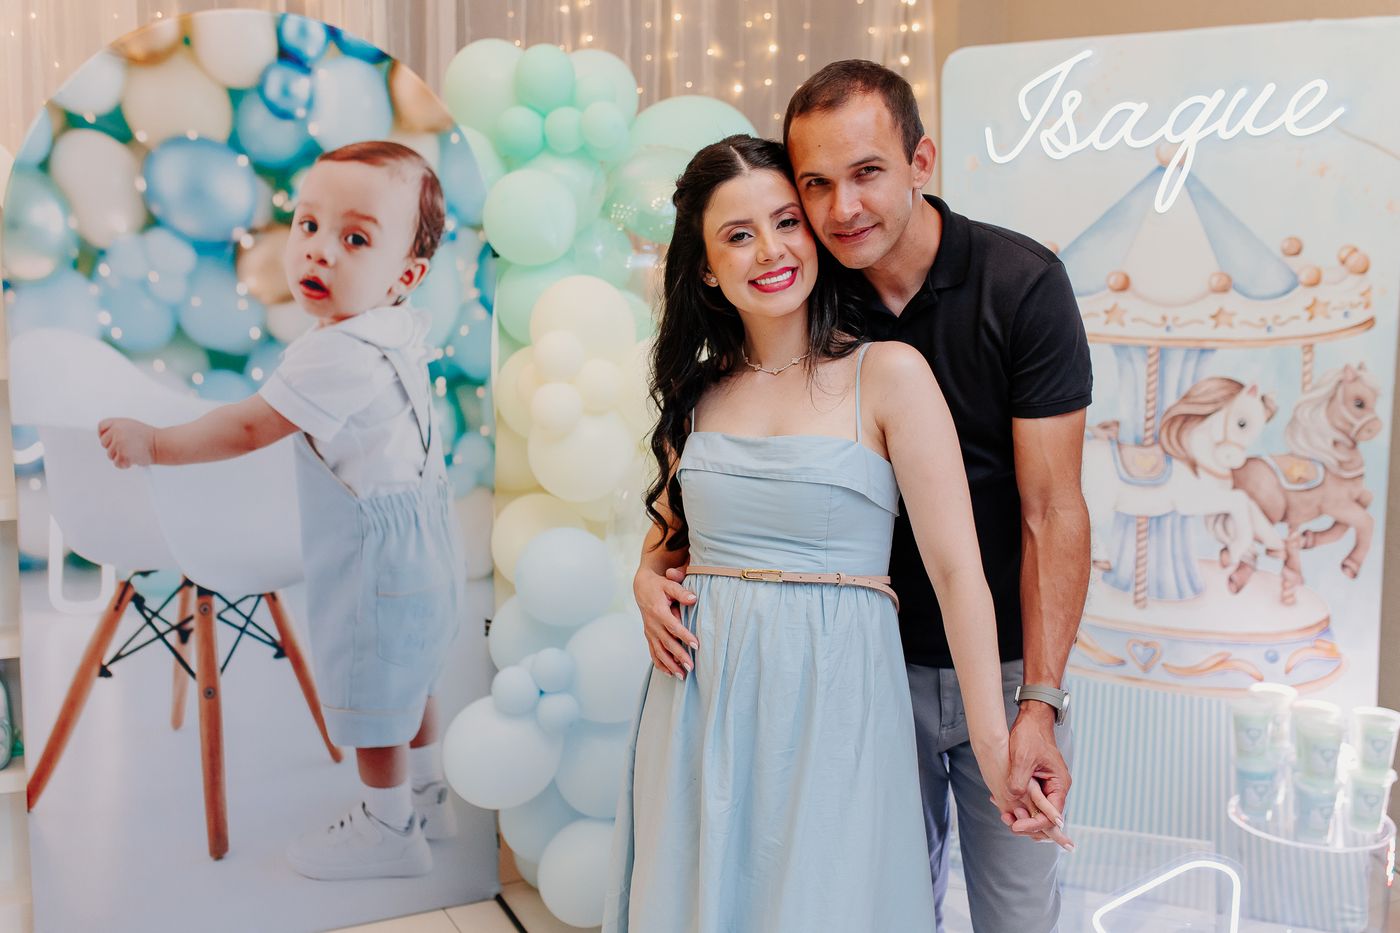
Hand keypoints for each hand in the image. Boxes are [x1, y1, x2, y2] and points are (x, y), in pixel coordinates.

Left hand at [98, 418, 156, 468]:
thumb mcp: (130, 425)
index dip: (104, 434)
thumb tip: (107, 437)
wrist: (159, 444)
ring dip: (120, 456)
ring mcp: (119, 443)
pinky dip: (124, 464)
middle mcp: (116, 432)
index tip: (110, 439)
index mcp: (118, 423)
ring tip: (132, 452)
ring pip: (110, 454)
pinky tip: (133, 458)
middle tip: (127, 446)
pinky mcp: (122, 455)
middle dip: (113, 446)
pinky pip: (117, 463)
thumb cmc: (148, 437)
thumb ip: (117, 429)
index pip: (101, 427)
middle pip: (104, 442)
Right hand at [634, 564, 696, 678]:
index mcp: (659, 612)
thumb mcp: (669, 585)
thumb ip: (681, 592)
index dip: (685, 636)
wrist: (641, 587)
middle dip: (678, 656)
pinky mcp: (649, 636)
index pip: (673, 627)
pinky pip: (653, 652)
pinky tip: (669, 673)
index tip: (696, 645)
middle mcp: (653, 624)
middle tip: (690, 667)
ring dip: (670, 665)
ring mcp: (650, 632)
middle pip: (667, 643)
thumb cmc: (658, 585)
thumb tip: (693, 599)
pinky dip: (660, 664)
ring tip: (682, 675)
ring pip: (659, 652)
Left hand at [1001, 702, 1073, 849]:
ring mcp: (1047, 786)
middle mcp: (1056, 789)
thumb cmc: (1030, 735)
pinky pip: (1029, 800)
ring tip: (1003, 812)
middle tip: (1007, 819)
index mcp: (1059, 785)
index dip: (1033, 825)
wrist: (1031, 719)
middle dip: (1026, 822)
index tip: (1015, 825)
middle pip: (1044, 818)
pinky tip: (1000, 801)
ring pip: (1036, 811)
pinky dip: (1017, 804)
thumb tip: (1014, 800)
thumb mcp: (1022, 758)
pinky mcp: (1038, 783)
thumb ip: (1019, 781)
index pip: (1051, 817)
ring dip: (1020, 814)